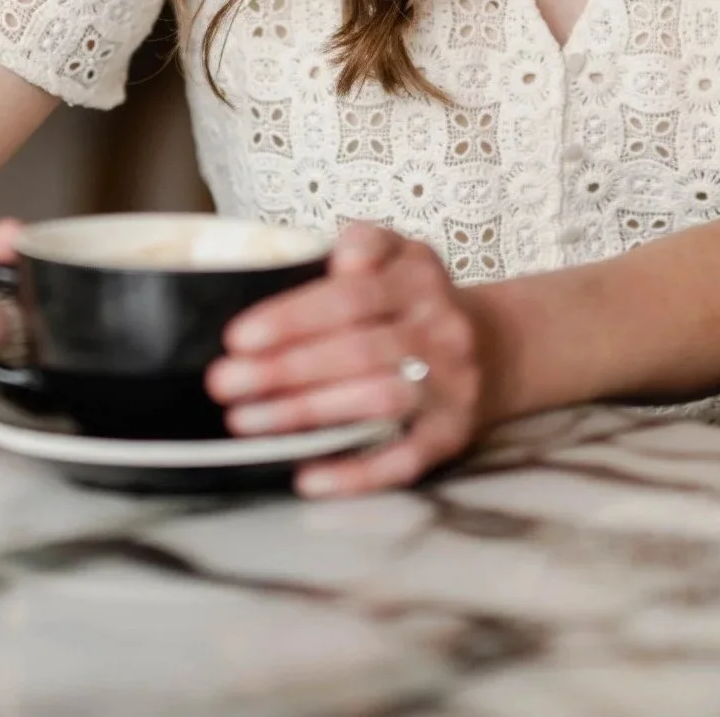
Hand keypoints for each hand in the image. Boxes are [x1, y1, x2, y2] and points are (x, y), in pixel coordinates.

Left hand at [205, 223, 483, 496]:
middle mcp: (442, 327)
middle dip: (285, 368)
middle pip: (360, 349)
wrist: (496, 346)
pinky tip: (307, 475)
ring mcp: (452, 383)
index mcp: (419, 274)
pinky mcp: (454, 433)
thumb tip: (329, 261)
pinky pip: (406, 458)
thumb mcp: (396, 255)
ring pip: (380, 400)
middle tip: (224, 382)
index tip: (238, 336)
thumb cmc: (415, 302)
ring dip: (308, 413)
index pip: (353, 294)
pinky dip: (356, 471)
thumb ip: (361, 246)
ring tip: (247, 420)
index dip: (294, 316)